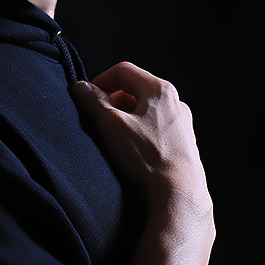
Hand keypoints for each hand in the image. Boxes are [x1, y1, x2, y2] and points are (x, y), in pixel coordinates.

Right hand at [70, 62, 212, 226]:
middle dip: (112, 100)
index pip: (123, 71)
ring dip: (125, 117)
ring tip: (113, 138)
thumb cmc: (147, 157)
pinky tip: (132, 152)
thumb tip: (81, 88)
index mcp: (160, 90)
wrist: (179, 194)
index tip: (87, 97)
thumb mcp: (111, 125)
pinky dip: (139, 132)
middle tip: (97, 118)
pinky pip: (156, 128)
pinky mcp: (183, 144)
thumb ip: (93, 102)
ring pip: (146, 110)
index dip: (100, 80)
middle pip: (135, 89)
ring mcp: (182, 124)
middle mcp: (175, 103)